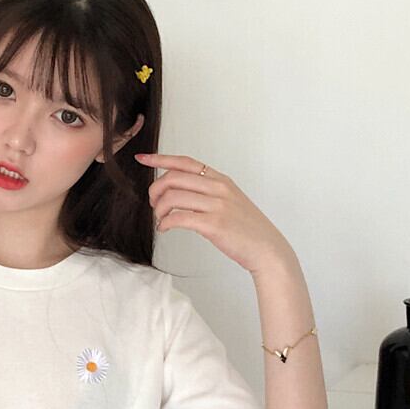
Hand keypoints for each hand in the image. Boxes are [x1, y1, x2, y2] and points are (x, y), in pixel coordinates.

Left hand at [134, 152, 295, 276]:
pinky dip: (164, 223)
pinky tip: (164, 229)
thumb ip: (207, 192)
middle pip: (173, 178)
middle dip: (155, 191)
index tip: (142, 159)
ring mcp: (217, 205)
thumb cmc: (245, 228)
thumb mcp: (229, 201)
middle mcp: (218, 188)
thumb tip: (177, 192)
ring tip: (161, 220)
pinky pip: (178, 218)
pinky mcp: (213, 224)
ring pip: (172, 197)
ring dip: (159, 210)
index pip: (185, 162)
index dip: (160, 159)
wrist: (267, 249)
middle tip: (154, 205)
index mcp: (220, 179)